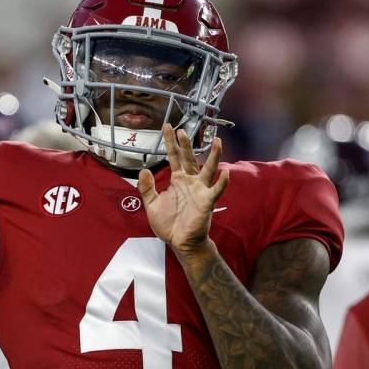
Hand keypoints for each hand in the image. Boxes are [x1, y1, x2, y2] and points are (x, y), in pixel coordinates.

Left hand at [138, 124, 228, 254]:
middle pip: (189, 158)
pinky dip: (221, 182)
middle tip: (182, 130)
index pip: (173, 157)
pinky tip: (225, 172)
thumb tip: (144, 170)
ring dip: (214, 156)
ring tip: (218, 141)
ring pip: (208, 169)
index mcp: (177, 180)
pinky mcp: (206, 202)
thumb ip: (147, 188)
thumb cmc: (169, 223)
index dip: (170, 142)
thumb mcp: (152, 204)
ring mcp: (200, 190)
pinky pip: (215, 190)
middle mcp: (190, 182)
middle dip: (186, 144)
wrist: (180, 242)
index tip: (168, 127)